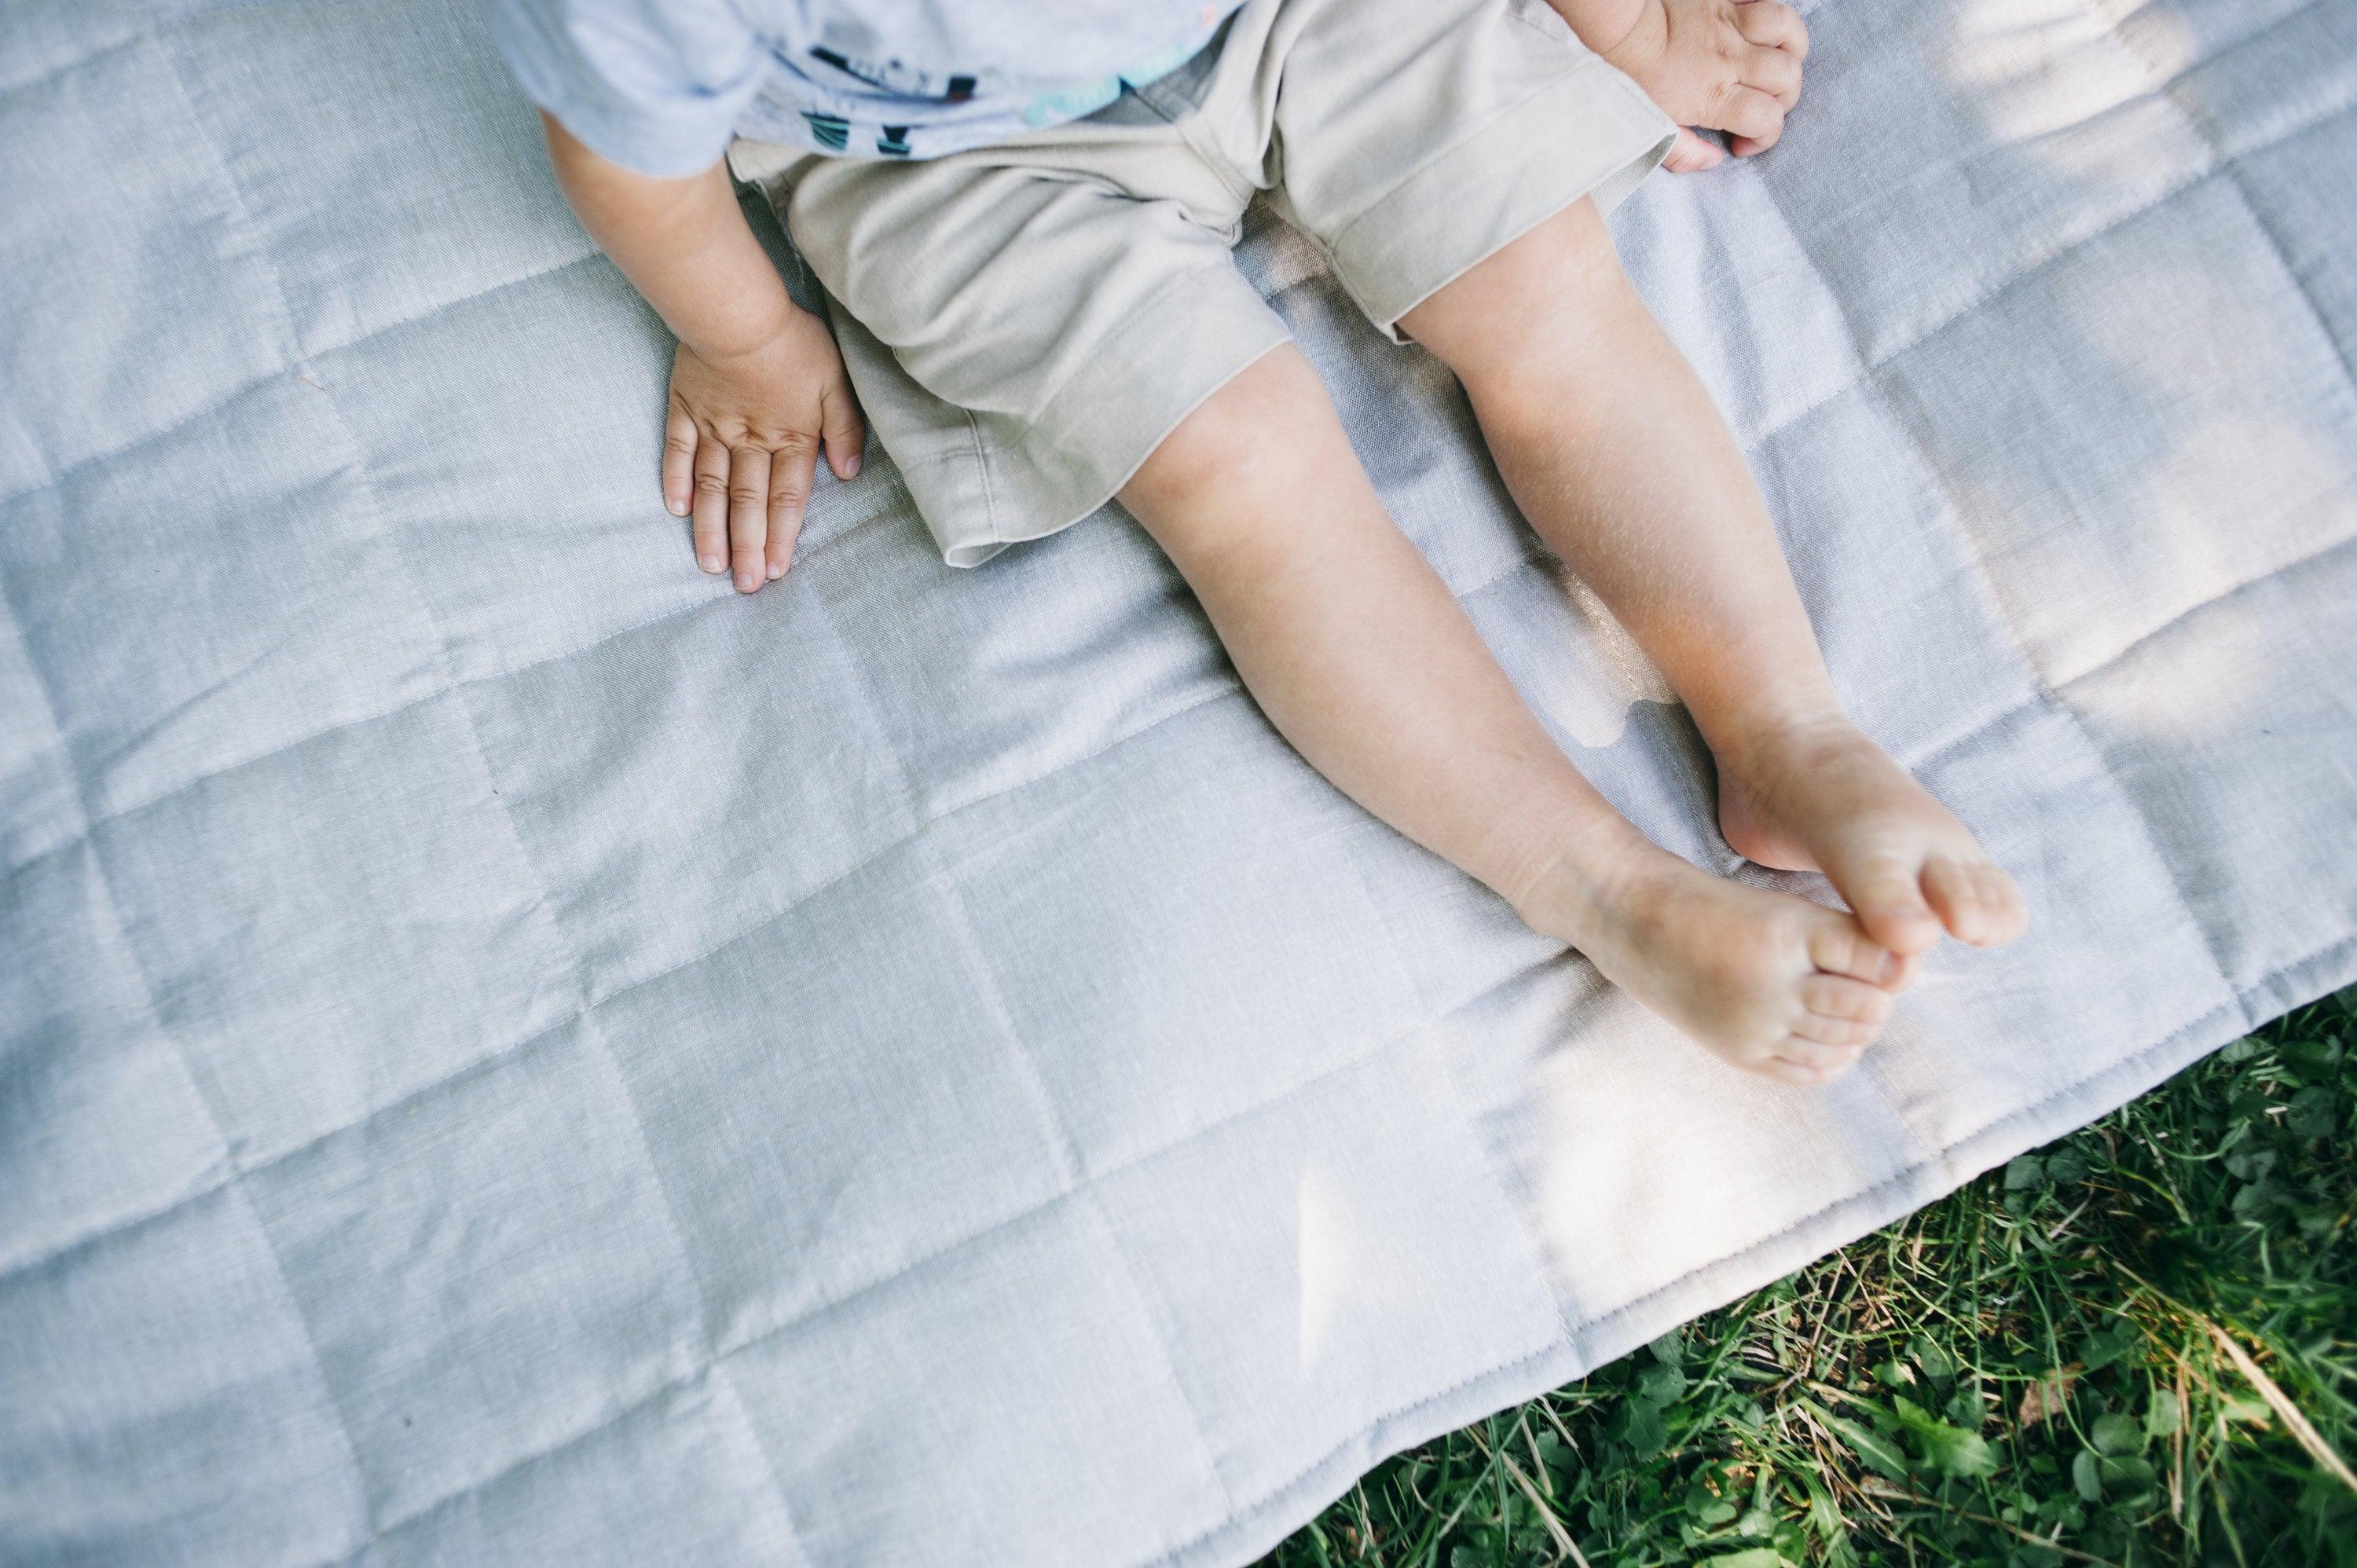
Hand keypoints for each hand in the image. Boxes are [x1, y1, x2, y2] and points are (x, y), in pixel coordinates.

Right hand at [662, 307, 865, 591]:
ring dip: (712, 528)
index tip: (777, 570)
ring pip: (712, 487)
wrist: (737, 310)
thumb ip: (846, 428)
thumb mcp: (836, 381)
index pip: (788, 497)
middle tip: (745, 587)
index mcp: (791, 435)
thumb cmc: (793, 341)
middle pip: (750, 502)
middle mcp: (750, 440)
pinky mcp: (685, 407)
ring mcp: (713, 426)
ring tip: (711, 565)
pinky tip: (675, 510)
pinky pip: (677, 450)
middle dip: (748, 547)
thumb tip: (850, 474)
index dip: (783, 535)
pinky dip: (675, 480)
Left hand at [1588, 0, 1807, 171]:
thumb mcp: (1647, 127)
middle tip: (1761, 105)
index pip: (1768, 119)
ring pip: (1788, 31)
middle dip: (1785, 97)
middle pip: (1787, 78)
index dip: (1766, 137)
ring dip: (1792, 49)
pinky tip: (1760, 29)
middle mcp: (1732, 60)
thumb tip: (1712, 161)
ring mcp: (1731, 25)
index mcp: (1715, 96)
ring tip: (1775, 63)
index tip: (1742, 142)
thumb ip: (1681, 151)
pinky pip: (1765, 0)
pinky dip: (1770, 15)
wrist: (1616, 25)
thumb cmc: (1626, 77)